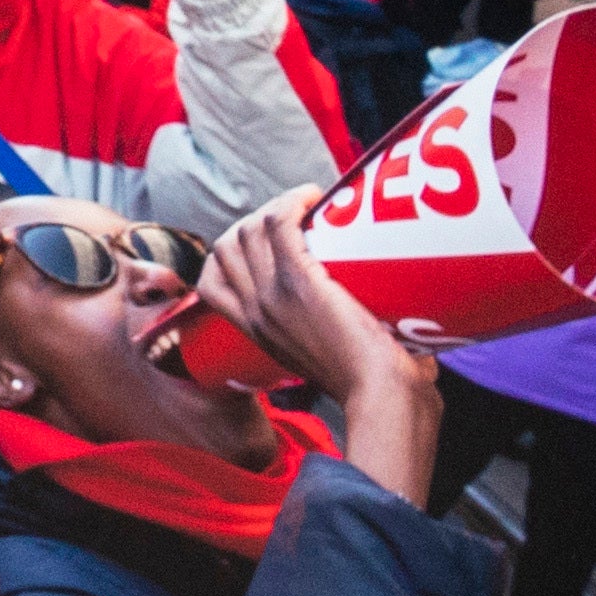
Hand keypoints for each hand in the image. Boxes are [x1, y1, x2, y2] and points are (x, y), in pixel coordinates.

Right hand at [204, 204, 430, 467]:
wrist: (382, 396)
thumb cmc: (371, 383)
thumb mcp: (324, 362)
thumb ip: (322, 336)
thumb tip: (361, 315)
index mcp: (257, 332)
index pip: (212, 281)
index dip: (232, 251)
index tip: (268, 240)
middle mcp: (255, 311)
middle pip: (228, 244)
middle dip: (256, 221)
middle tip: (297, 219)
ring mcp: (272, 295)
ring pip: (249, 229)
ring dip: (277, 207)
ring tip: (308, 207)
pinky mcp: (298, 281)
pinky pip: (278, 222)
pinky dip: (292, 202)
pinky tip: (313, 198)